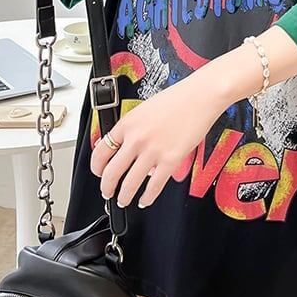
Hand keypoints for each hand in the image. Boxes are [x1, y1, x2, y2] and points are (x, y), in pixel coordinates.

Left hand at [91, 73, 228, 208]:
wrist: (200, 96)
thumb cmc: (178, 99)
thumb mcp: (145, 110)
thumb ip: (133, 129)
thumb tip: (126, 149)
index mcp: (127, 123)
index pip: (101, 151)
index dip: (96, 167)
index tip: (99, 172)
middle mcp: (136, 138)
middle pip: (111, 172)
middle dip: (107, 187)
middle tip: (108, 192)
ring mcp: (153, 151)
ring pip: (130, 184)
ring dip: (124, 196)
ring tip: (124, 200)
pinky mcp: (171, 160)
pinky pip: (154, 186)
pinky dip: (147, 197)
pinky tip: (145, 199)